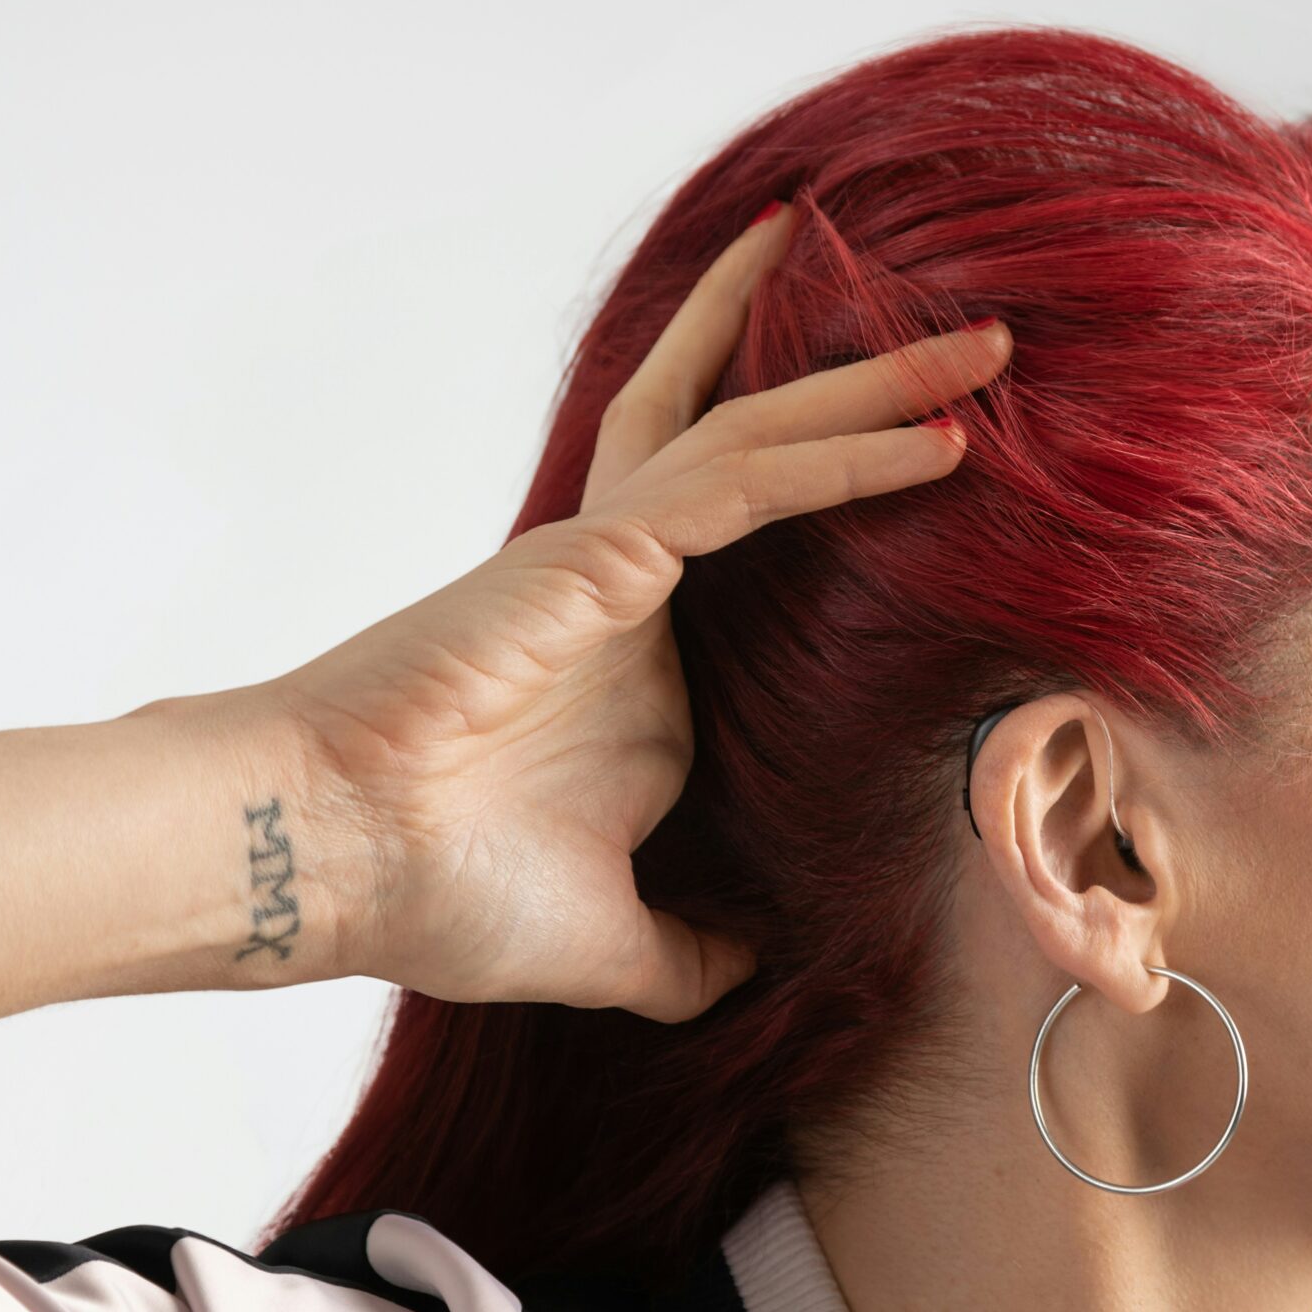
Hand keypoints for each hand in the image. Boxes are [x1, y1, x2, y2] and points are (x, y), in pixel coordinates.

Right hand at [264, 204, 1012, 1019]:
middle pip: (763, 446)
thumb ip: (684, 953)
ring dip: (876, 386)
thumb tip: (745, 967)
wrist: (327, 861)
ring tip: (984, 343)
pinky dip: (838, 457)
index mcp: (637, 661)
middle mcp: (631, 585)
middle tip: (983, 343)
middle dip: (872, 388)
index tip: (936, 456)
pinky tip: (930, 437)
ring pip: (761, 433)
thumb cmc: (436, 892)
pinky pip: (744, 484)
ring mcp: (614, 557)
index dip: (839, 489)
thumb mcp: (613, 940)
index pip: (755, 543)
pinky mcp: (603, 556)